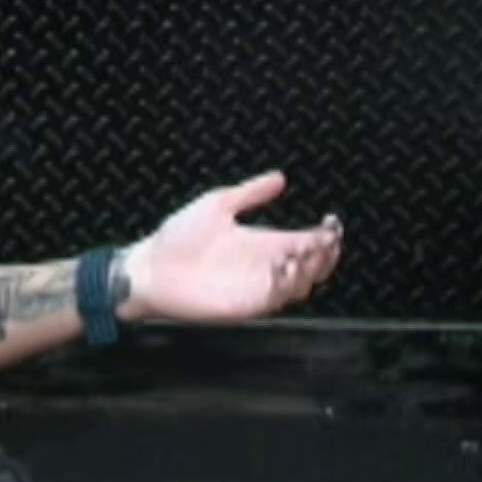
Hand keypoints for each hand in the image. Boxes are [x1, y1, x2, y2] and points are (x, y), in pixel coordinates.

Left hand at [119, 170, 343, 322]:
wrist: (149, 266)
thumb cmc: (177, 237)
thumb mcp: (217, 204)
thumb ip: (250, 193)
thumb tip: (280, 177)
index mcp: (264, 243)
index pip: (308, 242)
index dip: (326, 235)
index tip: (332, 222)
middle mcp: (266, 266)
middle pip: (314, 266)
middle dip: (327, 253)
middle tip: (326, 239)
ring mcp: (258, 286)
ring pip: (302, 285)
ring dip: (311, 269)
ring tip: (305, 251)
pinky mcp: (247, 304)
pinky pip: (277, 299)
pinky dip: (287, 284)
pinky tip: (284, 267)